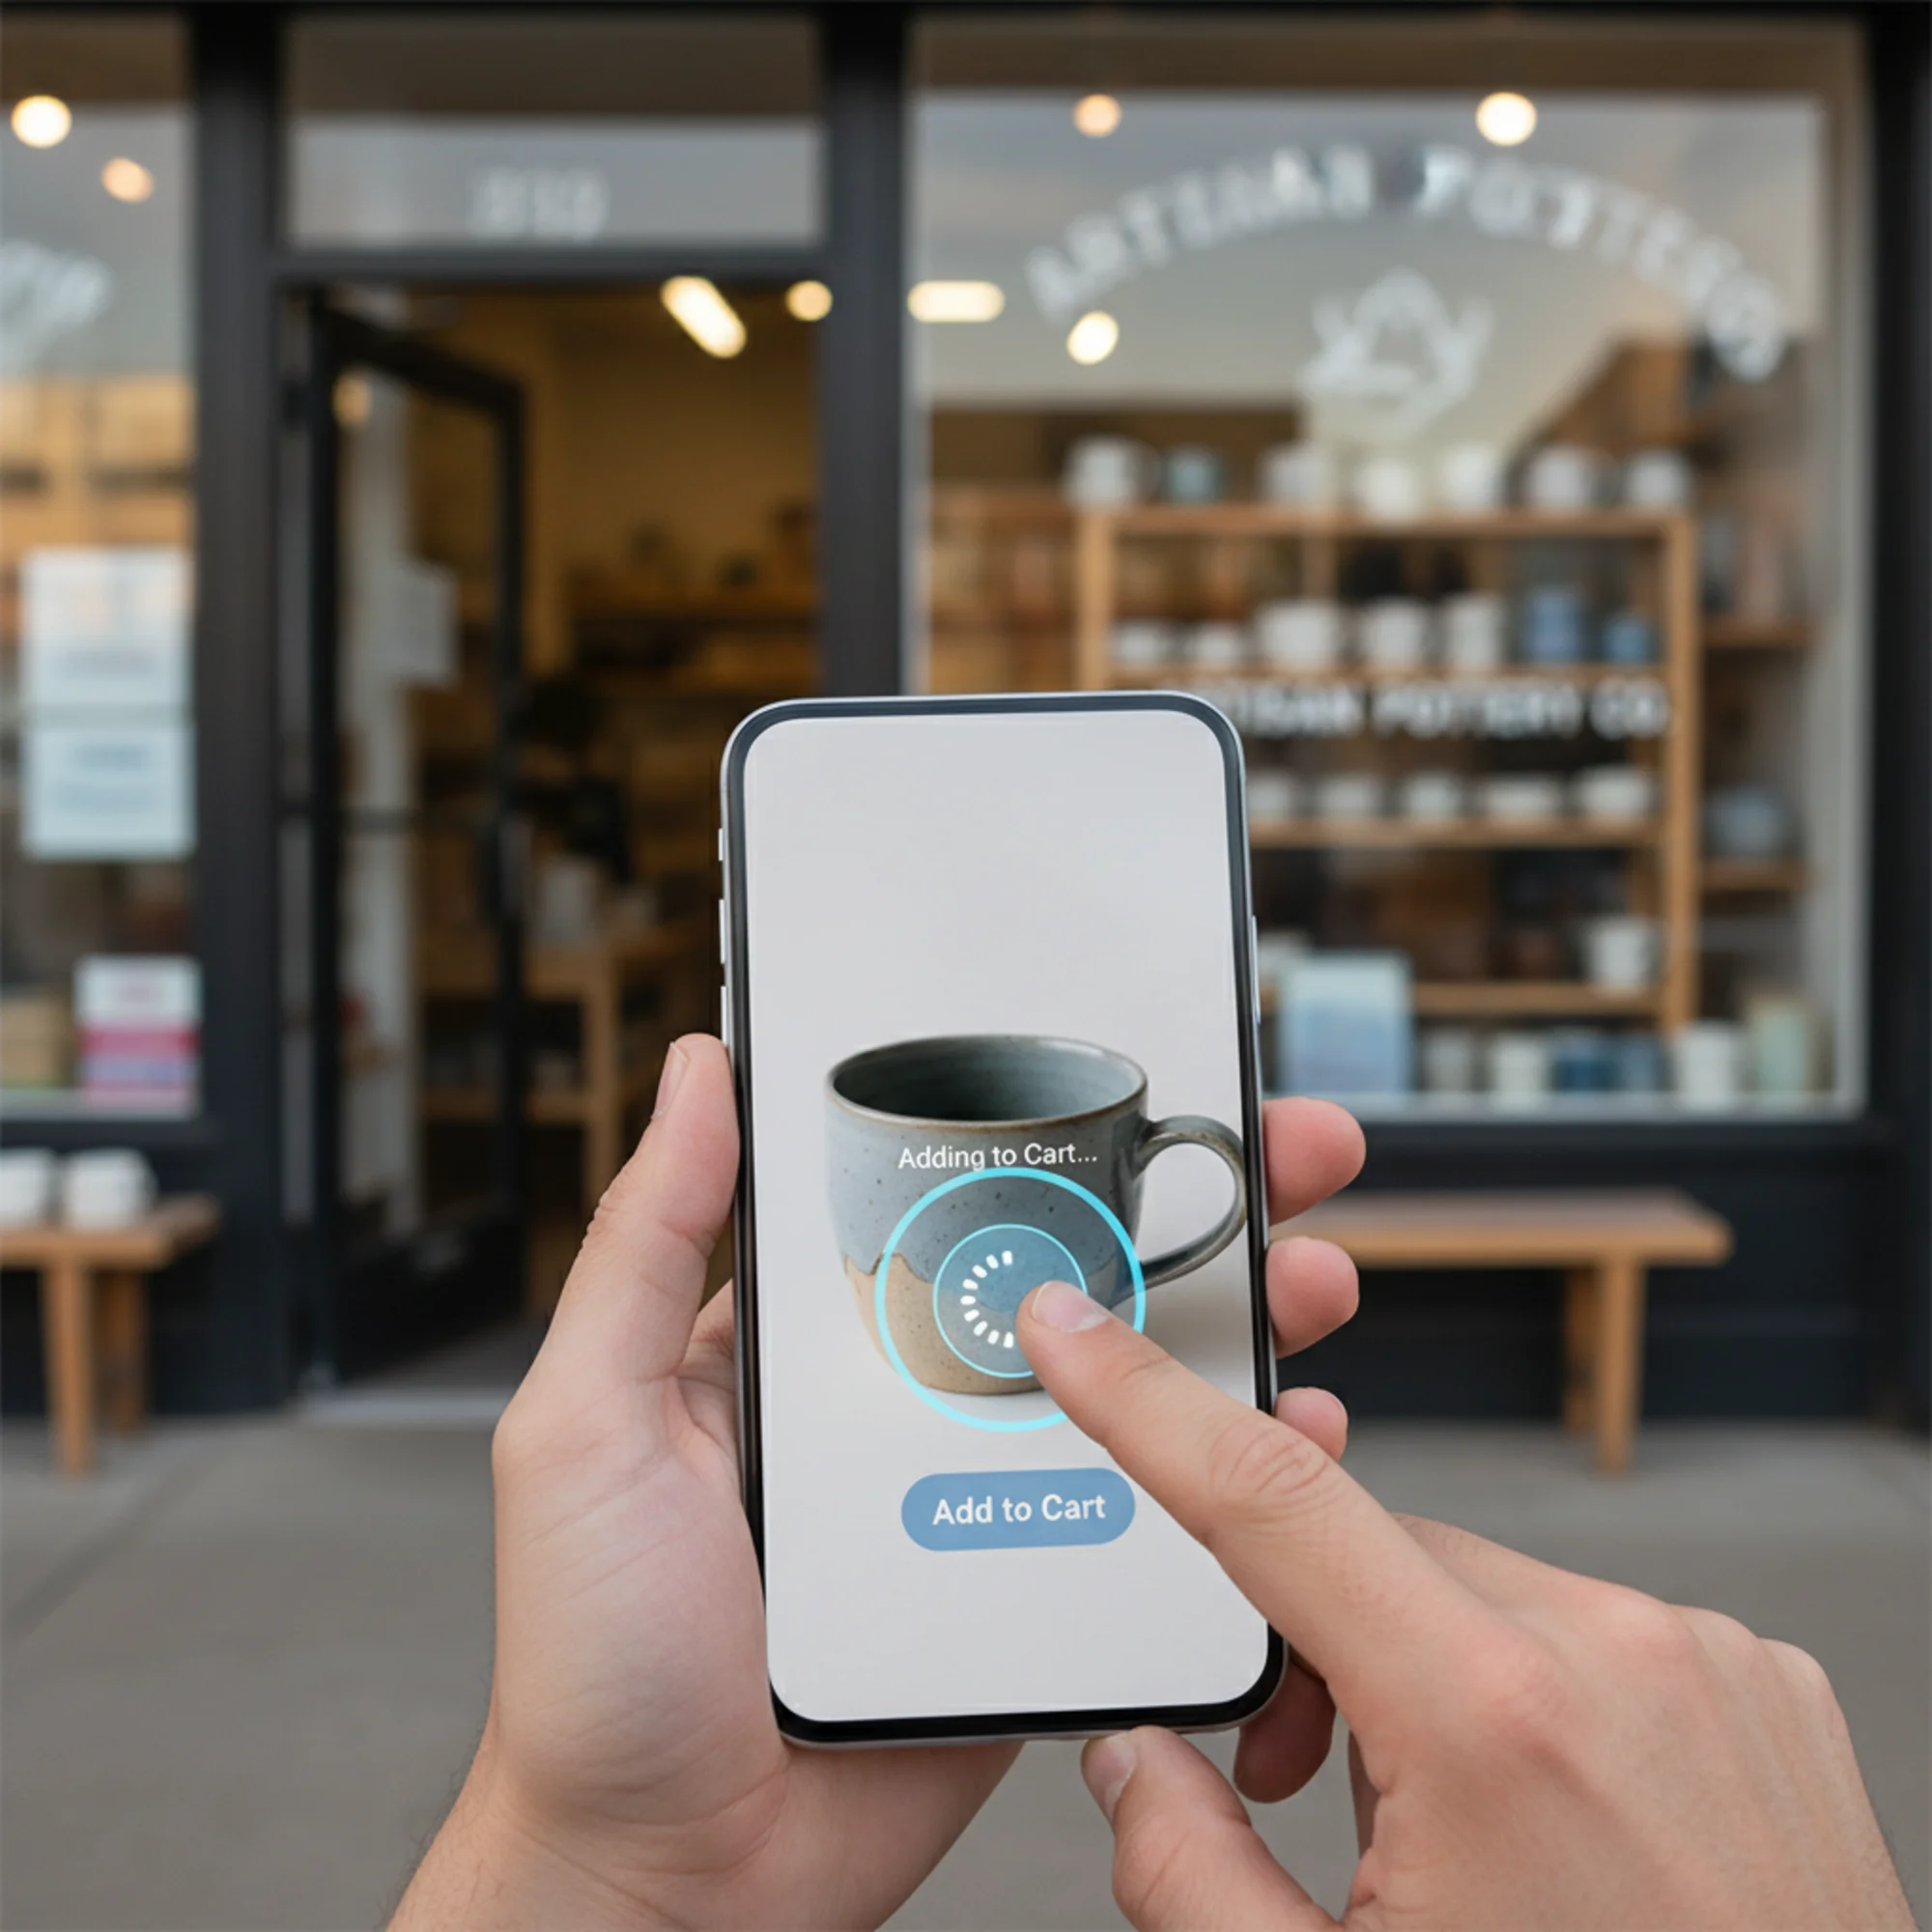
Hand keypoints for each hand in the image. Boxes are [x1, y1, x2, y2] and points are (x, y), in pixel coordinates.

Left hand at [392, 1035, 1366, 1929]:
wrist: (669, 1878)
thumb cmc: (595, 1661)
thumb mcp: (587, 1423)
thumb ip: (646, 1249)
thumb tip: (696, 1077)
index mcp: (803, 1342)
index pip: (936, 1197)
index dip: (1039, 1129)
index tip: (1129, 1068)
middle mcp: (900, 1405)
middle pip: (1064, 1277)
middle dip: (1182, 1204)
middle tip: (1279, 1150)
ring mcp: (972, 1499)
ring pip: (1125, 1388)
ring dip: (1229, 1322)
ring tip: (1307, 1274)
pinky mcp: (1023, 1595)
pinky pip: (1140, 1518)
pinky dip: (1226, 1474)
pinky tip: (1290, 1437)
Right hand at [1016, 1287, 1913, 1931]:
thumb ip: (1189, 1872)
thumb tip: (1135, 1765)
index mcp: (1491, 1723)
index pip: (1267, 1500)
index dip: (1145, 1402)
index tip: (1079, 1334)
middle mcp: (1614, 1656)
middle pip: (1377, 1559)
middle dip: (1313, 1647)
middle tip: (1302, 1780)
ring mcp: (1706, 1663)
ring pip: (1484, 1596)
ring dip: (1434, 1678)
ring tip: (1458, 1838)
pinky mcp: (1768, 1689)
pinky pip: (1595, 1636)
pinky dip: (1543, 1697)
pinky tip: (1561, 1828)